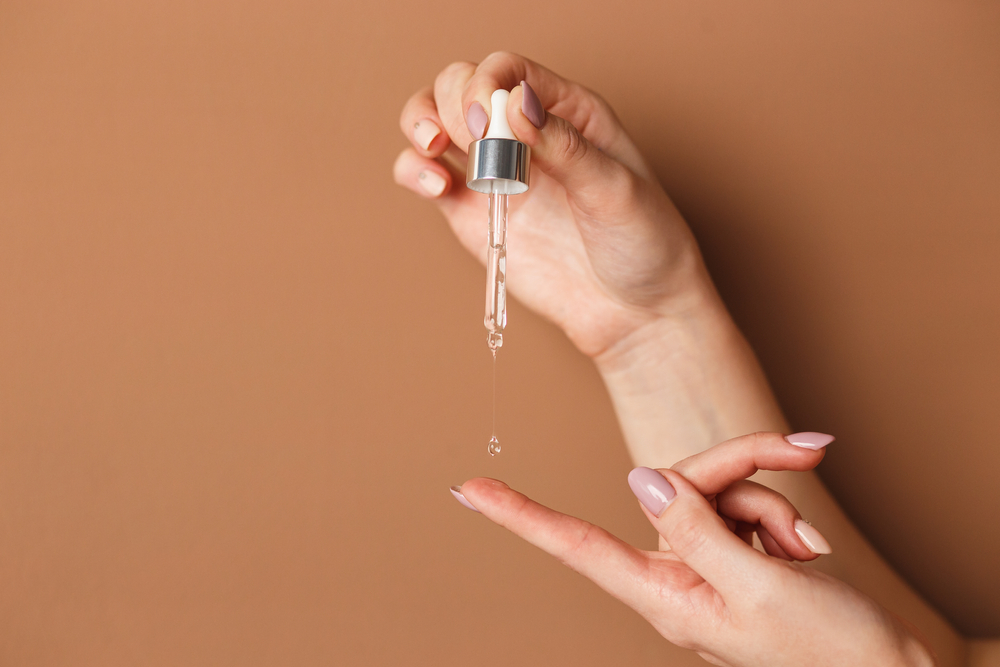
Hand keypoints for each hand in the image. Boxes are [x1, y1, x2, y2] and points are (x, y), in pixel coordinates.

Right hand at [393, 52, 710, 357]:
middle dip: (454, 103)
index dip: (487, 83)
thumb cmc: (642, 244)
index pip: (509, 70)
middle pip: (462, 85)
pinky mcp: (471, 212)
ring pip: (434, 120)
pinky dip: (414, 170)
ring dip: (420, 122)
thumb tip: (515, 104)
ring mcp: (493, 171)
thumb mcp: (617, 190)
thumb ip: (565, 146)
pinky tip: (435, 186)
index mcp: (566, 111)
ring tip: (436, 149)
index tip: (486, 119)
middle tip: (472, 141)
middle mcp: (523, 134)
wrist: (633, 313)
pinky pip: (424, 175)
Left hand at [450, 433, 935, 666]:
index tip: (470, 490)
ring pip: (717, 486)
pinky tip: (806, 549)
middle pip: (681, 484)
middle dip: (745, 467)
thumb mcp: (759, 588)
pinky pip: (744, 501)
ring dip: (772, 502)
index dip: (521, 516)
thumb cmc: (828, 652)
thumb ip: (696, 528)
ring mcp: (705, 560)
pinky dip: (780, 513)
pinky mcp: (734, 548)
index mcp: (664, 596)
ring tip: (805, 551)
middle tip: (804, 455)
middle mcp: (674, 574)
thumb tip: (641, 479)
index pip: (576, 548)